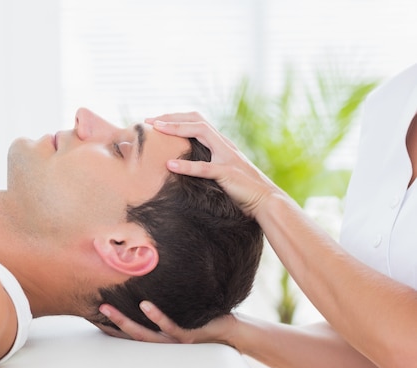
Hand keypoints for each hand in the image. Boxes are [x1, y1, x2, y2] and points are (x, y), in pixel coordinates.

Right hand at [98, 301, 237, 346]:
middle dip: (111, 322)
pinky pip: (170, 327)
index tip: (93, 312)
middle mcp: (163, 342)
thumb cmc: (203, 318)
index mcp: (159, 336)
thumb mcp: (181, 310)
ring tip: (109, 309)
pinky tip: (145, 305)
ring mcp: (175, 340)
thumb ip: (166, 301)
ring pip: (145, 335)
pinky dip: (156, 316)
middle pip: (131, 334)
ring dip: (125, 322)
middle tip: (95, 308)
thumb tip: (149, 278)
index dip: (111, 324)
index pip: (130, 331)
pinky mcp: (189, 336)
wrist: (230, 332)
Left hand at [145, 112, 281, 218]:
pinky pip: (205, 167)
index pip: (197, 121)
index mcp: (222, 144)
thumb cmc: (242, 190)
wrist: (266, 201)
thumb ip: (207, 164)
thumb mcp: (222, 172)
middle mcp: (224, 145)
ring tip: (156, 130)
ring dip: (177, 129)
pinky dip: (186, 166)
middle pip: (196, 120)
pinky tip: (170, 165)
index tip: (155, 121)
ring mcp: (227, 157)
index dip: (176, 118)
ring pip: (201, 132)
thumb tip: (183, 165)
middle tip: (149, 121)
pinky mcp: (228, 174)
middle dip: (172, 117)